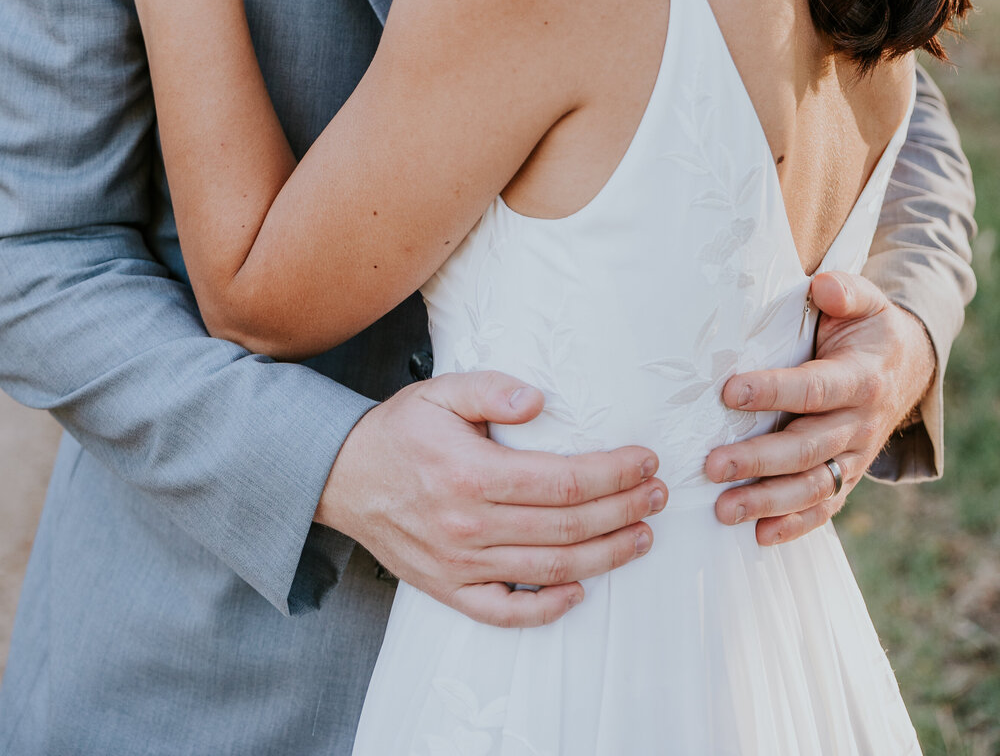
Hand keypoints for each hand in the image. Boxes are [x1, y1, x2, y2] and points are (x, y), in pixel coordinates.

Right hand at [316, 370, 665, 627]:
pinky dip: (547, 607)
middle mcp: (470, 525)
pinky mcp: (449, 589)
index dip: (614, 474)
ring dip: (605, 555)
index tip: (646, 461)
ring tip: (641, 536)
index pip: (564, 481)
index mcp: (473, 473)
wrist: (341, 476)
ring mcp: (460, 564)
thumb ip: (491, 389)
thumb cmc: (399, 430)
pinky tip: (580, 589)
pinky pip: (505, 611)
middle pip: (567, 527)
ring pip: (549, 569)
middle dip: (623, 511)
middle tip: (658, 496)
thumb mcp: (441, 391)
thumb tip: (539, 399)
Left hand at [704, 271, 935, 545]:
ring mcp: (856, 456)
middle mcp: (861, 423)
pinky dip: (795, 526)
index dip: (773, 392)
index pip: (813, 389)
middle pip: (807, 448)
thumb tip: (823, 288)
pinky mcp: (849, 476)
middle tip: (713, 465)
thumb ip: (846, 290)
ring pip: (813, 486)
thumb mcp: (868, 299)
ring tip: (723, 509)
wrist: (909, 367)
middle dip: (758, 460)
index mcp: (861, 378)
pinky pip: (825, 508)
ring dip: (768, 501)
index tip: (729, 392)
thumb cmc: (870, 329)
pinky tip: (759, 536)